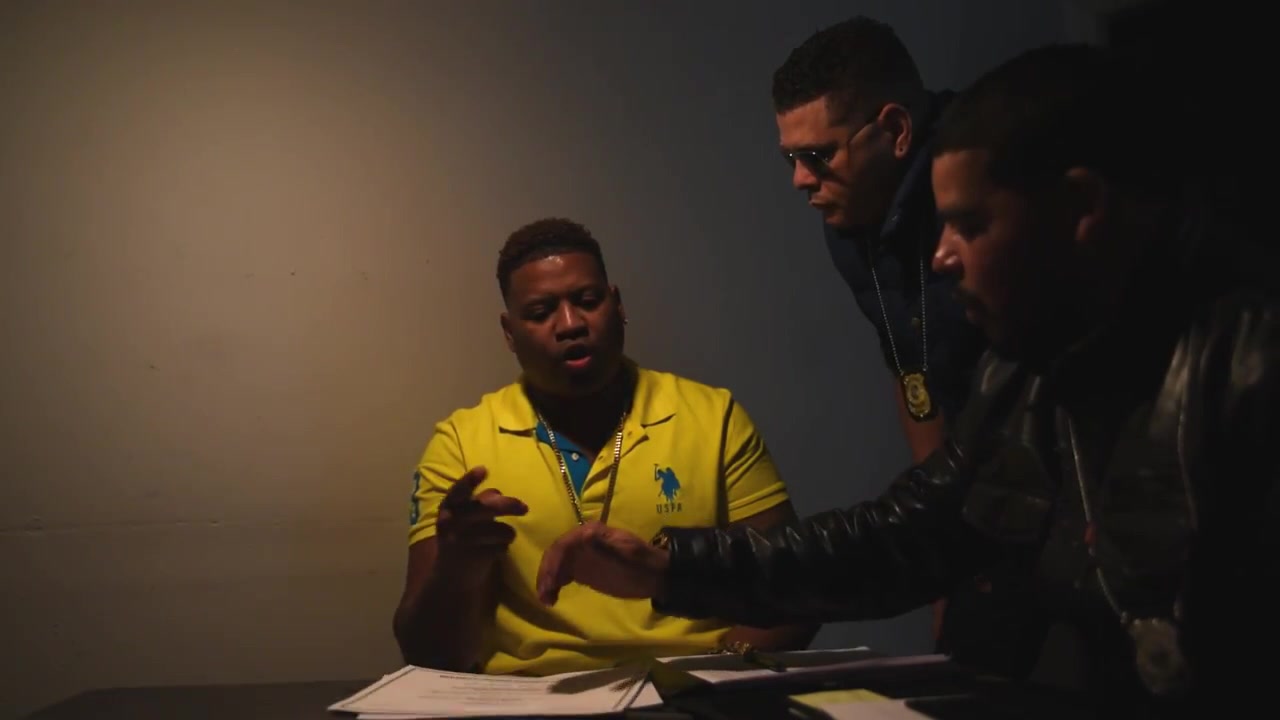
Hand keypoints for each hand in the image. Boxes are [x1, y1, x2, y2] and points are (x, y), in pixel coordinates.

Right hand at [436, 467, 527, 583]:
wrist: (452, 577)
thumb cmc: (463, 538)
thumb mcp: (465, 517)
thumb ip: (480, 503)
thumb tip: (497, 493)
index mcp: (448, 509)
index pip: (458, 491)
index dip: (469, 480)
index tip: (483, 469)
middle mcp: (452, 523)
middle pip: (486, 508)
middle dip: (509, 505)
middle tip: (524, 507)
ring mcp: (462, 542)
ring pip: (499, 529)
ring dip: (508, 532)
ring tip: (505, 536)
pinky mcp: (475, 559)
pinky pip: (501, 547)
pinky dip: (503, 547)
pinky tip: (496, 550)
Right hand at [536, 521, 668, 604]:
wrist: (654, 576)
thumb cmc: (641, 565)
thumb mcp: (626, 554)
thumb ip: (604, 547)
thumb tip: (583, 535)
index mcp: (591, 532)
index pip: (563, 544)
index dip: (553, 562)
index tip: (551, 582)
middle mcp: (581, 541)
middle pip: (556, 554)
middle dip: (547, 573)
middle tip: (545, 595)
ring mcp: (580, 556)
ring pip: (556, 565)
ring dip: (547, 580)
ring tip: (547, 600)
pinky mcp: (582, 570)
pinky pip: (562, 574)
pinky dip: (554, 585)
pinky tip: (552, 598)